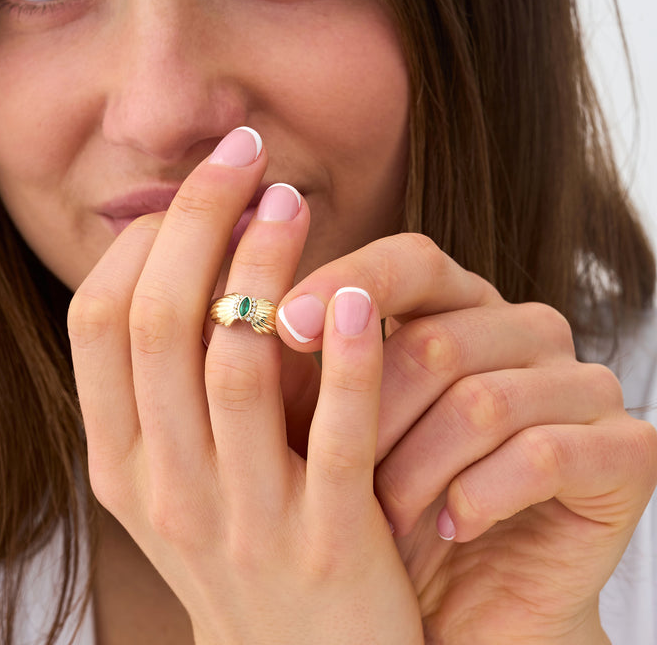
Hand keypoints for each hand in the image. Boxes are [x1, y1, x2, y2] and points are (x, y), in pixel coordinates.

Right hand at [68, 129, 422, 643]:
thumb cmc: (244, 538)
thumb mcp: (178, 469)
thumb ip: (167, 382)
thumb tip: (180, 249)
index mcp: (118, 459)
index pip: (99, 321)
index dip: (143, 239)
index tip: (198, 189)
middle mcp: (163, 485)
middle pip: (160, 321)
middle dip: (199, 219)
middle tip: (245, 154)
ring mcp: (239, 517)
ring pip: (236, 363)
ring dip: (263, 266)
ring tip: (293, 199)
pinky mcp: (325, 541)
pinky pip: (332, 432)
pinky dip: (345, 357)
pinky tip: (359, 296)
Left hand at [276, 235, 656, 643]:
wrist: (460, 606)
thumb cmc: (388, 503)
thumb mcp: (337, 426)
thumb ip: (306, 361)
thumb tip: (249, 296)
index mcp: (462, 306)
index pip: (410, 261)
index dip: (346, 283)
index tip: (284, 325)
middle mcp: (527, 332)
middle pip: (437, 340)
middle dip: (372, 420)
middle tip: (340, 477)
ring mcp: (583, 386)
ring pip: (481, 401)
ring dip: (418, 471)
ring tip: (387, 517)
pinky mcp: (626, 451)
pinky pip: (542, 454)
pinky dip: (480, 497)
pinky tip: (452, 526)